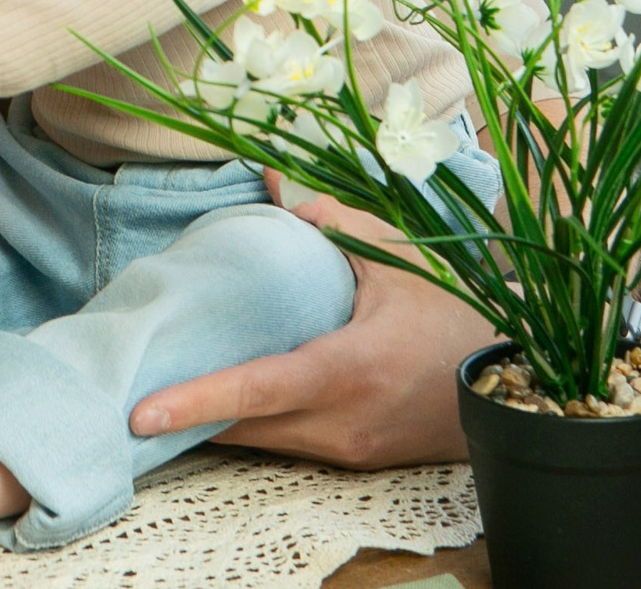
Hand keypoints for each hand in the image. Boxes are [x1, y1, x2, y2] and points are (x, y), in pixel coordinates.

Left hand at [128, 175, 493, 466]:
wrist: (519, 380)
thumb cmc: (454, 313)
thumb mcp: (397, 260)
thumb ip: (331, 222)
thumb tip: (272, 181)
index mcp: (349, 371)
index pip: (256, 391)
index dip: (193, 402)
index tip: (138, 412)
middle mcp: (344, 422)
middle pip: (242, 427)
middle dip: (183, 414)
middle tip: (121, 387)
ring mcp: (350, 449)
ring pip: (260, 440)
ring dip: (211, 421)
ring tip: (155, 388)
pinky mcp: (355, 459)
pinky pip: (285, 444)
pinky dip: (248, 424)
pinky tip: (214, 398)